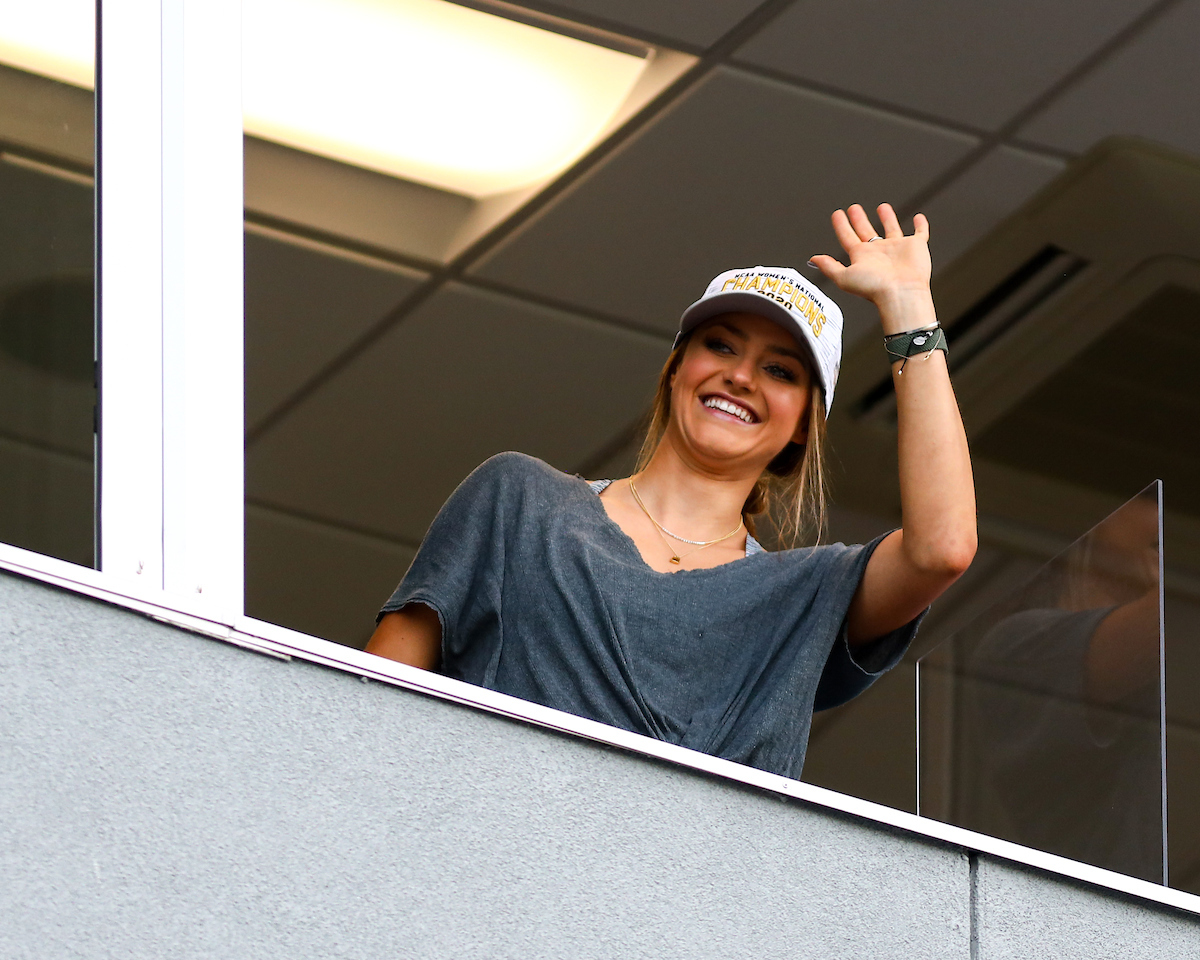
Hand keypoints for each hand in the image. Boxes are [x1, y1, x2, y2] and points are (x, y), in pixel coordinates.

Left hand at [808, 203, 931, 308]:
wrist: (901, 293)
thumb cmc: (873, 288)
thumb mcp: (844, 277)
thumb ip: (829, 267)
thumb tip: (812, 259)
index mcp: (861, 257)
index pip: (848, 237)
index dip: (841, 225)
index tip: (837, 213)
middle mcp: (878, 252)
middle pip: (866, 231)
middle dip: (859, 219)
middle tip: (854, 208)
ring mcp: (898, 249)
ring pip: (891, 229)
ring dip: (887, 218)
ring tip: (882, 206)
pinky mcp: (916, 247)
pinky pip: (920, 233)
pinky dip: (921, 225)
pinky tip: (919, 217)